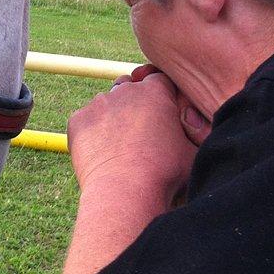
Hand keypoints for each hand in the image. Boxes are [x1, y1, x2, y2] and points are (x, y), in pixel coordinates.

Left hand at [67, 67, 210, 203]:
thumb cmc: (164, 174)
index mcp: (156, 91)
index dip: (162, 97)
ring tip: (121, 147)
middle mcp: (126, 91)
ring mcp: (99, 103)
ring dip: (113, 118)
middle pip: (130, 88)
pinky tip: (103, 154)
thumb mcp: (194, 150)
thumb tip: (194, 122)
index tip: (162, 115)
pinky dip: (93, 133)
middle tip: (141, 133)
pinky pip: (86, 120)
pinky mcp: (78, 120)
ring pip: (107, 104)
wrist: (124, 192)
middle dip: (136, 104)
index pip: (160, 81)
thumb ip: (194, 129)